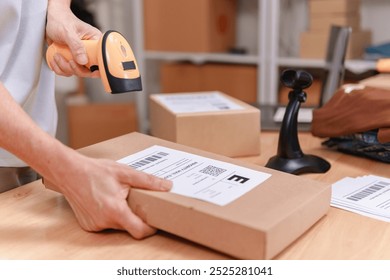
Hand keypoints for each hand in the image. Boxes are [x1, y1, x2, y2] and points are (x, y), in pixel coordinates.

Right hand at [45, 153, 171, 238]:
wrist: (68, 172)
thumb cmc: (94, 171)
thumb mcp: (125, 173)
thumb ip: (148, 181)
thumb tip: (167, 186)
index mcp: (115, 211)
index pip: (139, 231)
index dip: (151, 228)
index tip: (156, 221)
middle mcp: (104, 222)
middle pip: (129, 227)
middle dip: (136, 217)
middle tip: (137, 201)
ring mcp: (94, 225)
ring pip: (118, 226)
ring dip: (123, 215)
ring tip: (119, 197)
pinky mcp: (88, 225)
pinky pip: (106, 224)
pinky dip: (110, 216)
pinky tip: (106, 201)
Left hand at [46, 0, 101, 77]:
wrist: (51, 19)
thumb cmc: (61, 20)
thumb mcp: (68, 32)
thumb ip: (76, 46)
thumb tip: (83, 61)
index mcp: (95, 42)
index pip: (102, 59)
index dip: (96, 67)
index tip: (88, 69)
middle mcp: (90, 51)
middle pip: (89, 70)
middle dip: (76, 68)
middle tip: (68, 61)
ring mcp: (81, 57)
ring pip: (78, 72)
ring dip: (65, 68)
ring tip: (57, 56)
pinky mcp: (73, 60)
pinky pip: (69, 71)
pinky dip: (60, 68)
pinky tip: (55, 59)